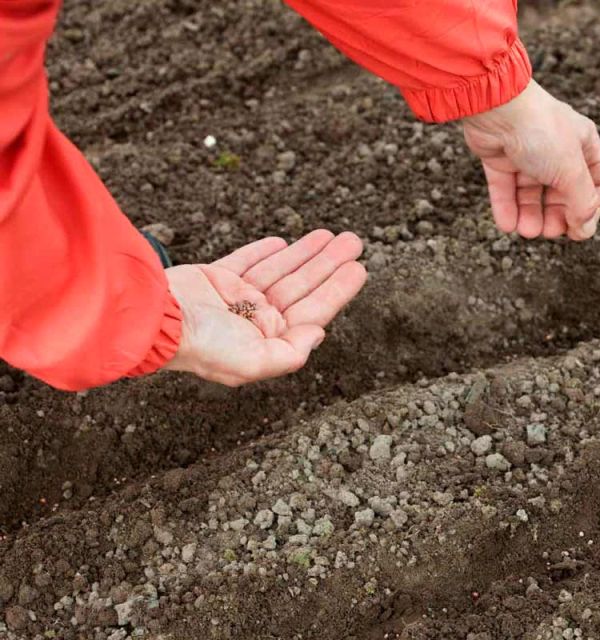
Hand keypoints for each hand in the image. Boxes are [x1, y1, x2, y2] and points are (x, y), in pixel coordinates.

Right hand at [163, 230, 366, 386]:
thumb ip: (290, 354)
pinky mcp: (214, 278)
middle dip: (329, 264)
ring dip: (306, 253)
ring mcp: (234, 298)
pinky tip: (285, 242)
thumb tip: (319, 333)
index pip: (313, 311)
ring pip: (280, 270)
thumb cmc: (202, 346)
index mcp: (267, 341)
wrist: (152, 320)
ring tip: (332, 235)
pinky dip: (265, 252)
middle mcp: (254, 320)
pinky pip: (247, 262)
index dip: (338, 290)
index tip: (359, 269)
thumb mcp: (252, 362)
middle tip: (354, 241)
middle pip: (302, 286)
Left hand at [462, 80, 599, 240]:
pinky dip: (507, 208)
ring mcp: (526, 152)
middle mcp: (556, 147)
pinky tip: (508, 225)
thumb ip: (582, 204)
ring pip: (532, 193)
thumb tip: (585, 231)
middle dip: (557, 215)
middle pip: (562, 192)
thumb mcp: (571, 171)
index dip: (592, 207)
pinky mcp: (500, 157)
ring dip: (530, 216)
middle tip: (550, 232)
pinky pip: (506, 188)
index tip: (581, 228)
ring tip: (527, 231)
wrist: (496, 107)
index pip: (597, 181)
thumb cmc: (540, 131)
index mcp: (583, 143)